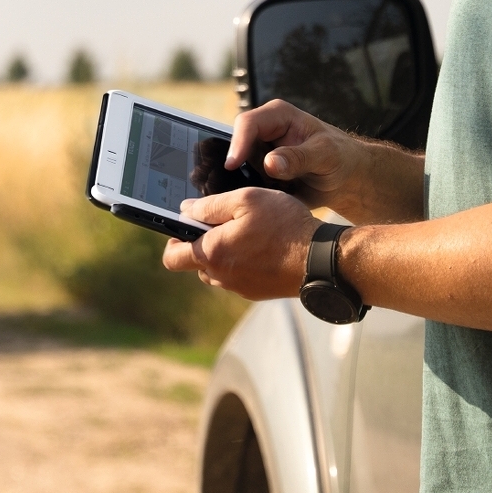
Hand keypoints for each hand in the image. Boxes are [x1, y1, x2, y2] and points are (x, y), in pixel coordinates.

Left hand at [159, 187, 316, 299]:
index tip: (187, 224)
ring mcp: (239, 287)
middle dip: (204, 242)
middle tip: (226, 222)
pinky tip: (264, 245)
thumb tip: (185, 210)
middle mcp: (220, 276)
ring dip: (225, 252)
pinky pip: (239, 275)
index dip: (172, 240)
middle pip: (196, 262)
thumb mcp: (245, 200)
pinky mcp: (256, 291)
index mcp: (211, 254)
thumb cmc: (284, 226)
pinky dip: (244, 261)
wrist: (320, 260)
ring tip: (248, 231)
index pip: (172, 257)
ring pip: (218, 269)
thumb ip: (210, 206)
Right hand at [230, 100, 369, 211]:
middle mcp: (264, 133)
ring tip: (252, 196)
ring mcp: (260, 154)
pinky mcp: (259, 173)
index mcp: (278, 116)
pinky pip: (245, 183)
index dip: (238, 143)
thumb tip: (269, 163)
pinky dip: (250, 193)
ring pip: (237, 167)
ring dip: (242, 182)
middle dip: (234, 166)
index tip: (232, 165)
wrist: (346, 180)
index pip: (248, 123)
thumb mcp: (325, 155)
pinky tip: (259, 203)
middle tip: (232, 187)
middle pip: (236, 146)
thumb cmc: (341, 157)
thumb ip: (298, 158)